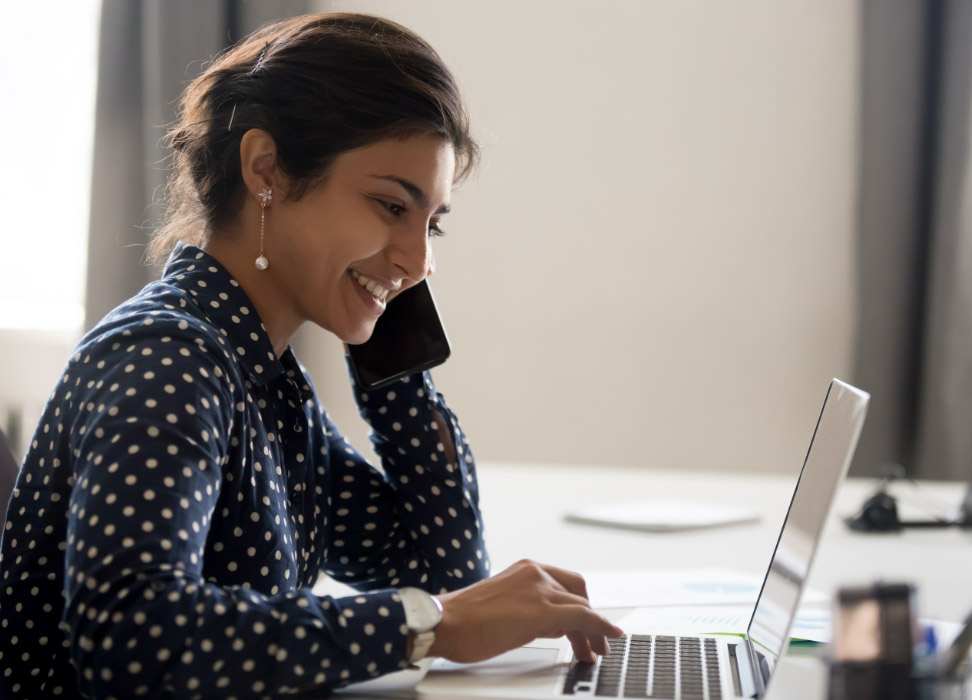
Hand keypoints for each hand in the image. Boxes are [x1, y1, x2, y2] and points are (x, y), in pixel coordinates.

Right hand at [428, 559, 623, 663]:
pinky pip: (583, 617)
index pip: (565, 584)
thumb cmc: (464, 621)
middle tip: (596, 642)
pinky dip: (600, 627)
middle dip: (590, 619)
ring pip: (582, 607)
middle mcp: (536, 572)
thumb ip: (531, 611)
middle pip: (578, 593)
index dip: (580, 605)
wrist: (443, 623)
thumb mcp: (505, 608)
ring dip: (593, 631)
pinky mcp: (542, 610)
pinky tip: (607, 638)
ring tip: (594, 653)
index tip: (587, 623)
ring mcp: (540, 589)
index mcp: (525, 569)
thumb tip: (555, 626)